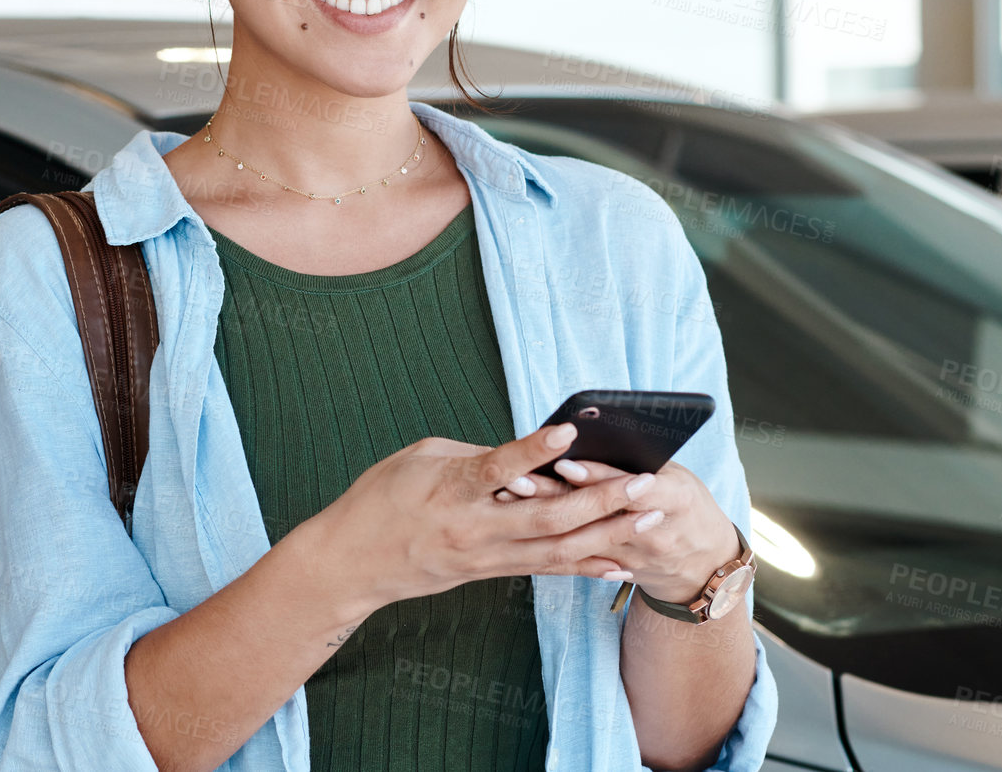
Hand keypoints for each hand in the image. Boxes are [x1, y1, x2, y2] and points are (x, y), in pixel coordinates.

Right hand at [292, 423, 651, 618]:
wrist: (351, 562)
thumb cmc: (380, 498)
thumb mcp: (421, 457)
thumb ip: (474, 455)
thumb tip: (524, 455)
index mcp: (451, 490)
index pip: (499, 467)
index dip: (535, 449)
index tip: (570, 429)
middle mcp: (474, 528)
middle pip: (548, 517)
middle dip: (601, 500)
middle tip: (644, 482)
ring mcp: (485, 556)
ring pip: (557, 548)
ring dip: (608, 533)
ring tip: (649, 516)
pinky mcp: (489, 572)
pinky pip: (546, 568)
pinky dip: (586, 564)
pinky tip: (620, 560)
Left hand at [501, 456, 739, 602]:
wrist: (708, 566)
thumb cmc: (687, 505)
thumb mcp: (678, 477)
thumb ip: (639, 463)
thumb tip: (592, 435)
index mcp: (678, 499)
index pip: (632, 486)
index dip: (596, 475)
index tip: (563, 462)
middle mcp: (656, 532)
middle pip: (597, 513)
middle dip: (553, 494)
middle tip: (515, 478)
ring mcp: (638, 557)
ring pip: (581, 537)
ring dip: (542, 517)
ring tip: (508, 496)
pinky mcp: (621, 571)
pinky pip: (581, 558)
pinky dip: (549, 539)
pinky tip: (517, 527)